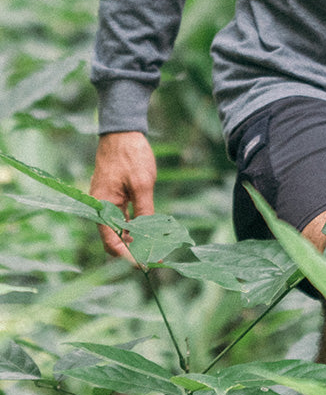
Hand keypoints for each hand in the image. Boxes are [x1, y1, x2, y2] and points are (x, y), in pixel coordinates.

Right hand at [89, 131, 156, 259]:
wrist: (122, 130)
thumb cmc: (130, 155)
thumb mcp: (142, 183)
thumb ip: (144, 211)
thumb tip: (149, 237)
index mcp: (103, 207)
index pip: (111, 243)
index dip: (128, 256)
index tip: (145, 265)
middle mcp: (102, 207)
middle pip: (115, 238)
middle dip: (133, 250)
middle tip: (154, 258)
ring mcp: (107, 201)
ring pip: (120, 228)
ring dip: (136, 238)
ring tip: (155, 247)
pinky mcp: (114, 195)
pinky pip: (122, 216)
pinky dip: (135, 224)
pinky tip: (149, 229)